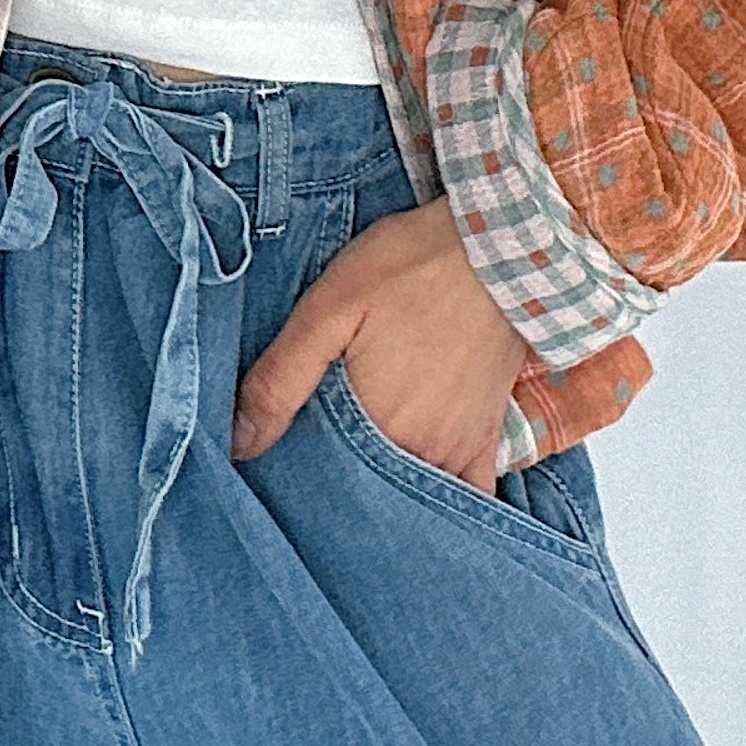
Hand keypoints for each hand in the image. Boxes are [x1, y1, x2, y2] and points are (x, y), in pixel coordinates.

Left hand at [230, 197, 526, 492]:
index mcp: (375, 426)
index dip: (296, 478)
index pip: (323, 485)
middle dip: (337, 489)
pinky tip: (419, 494)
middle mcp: (420, 451)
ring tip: (353, 472)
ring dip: (383, 493)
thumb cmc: (411, 267)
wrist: (506, 246)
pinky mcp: (487, 434)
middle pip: (367, 494)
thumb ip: (281, 378)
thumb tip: (240, 443)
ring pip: (412, 496)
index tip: (277, 468)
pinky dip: (444, 499)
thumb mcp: (330, 307)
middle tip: (310, 465)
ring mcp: (458, 447)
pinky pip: (471, 493)